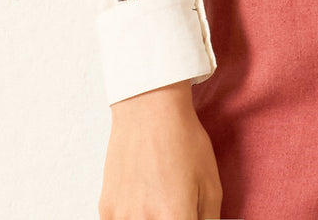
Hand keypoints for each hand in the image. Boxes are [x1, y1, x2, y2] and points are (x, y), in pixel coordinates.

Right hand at [100, 80, 222, 219]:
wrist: (149, 108)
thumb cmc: (183, 140)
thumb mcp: (211, 183)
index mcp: (175, 217)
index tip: (188, 216)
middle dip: (171, 219)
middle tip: (175, 208)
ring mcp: (122, 217)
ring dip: (152, 219)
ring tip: (159, 203)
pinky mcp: (106, 210)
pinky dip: (133, 218)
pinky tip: (143, 202)